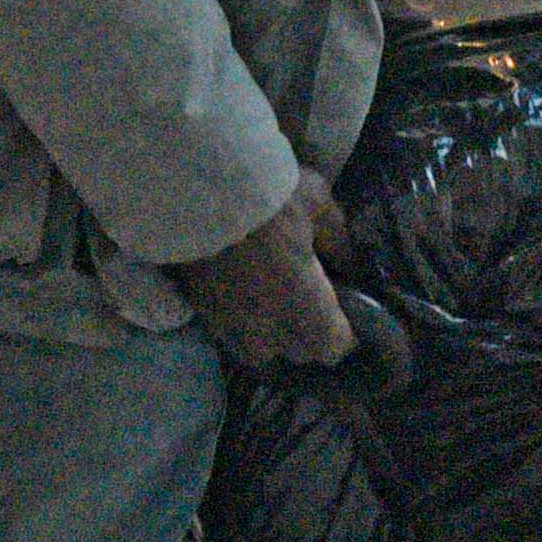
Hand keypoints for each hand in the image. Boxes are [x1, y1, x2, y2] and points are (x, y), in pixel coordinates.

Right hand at [174, 171, 355, 371]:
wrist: (193, 191)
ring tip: (273, 296)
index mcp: (306, 312)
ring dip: (273, 331)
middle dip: (311, 329)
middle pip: (300, 350)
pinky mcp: (201, 315)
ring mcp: (231, 329)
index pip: (336, 347)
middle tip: (312, 294)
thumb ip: (339, 243)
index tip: (347, 305)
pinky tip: (241, 289)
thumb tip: (347, 262)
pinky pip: (232, 332)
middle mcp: (269, 333)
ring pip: (263, 348)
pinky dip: (242, 318)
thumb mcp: (320, 204)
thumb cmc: (268, 199)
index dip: (347, 329)